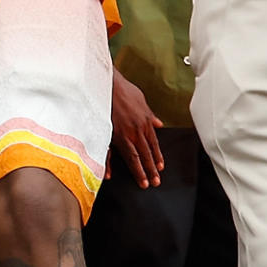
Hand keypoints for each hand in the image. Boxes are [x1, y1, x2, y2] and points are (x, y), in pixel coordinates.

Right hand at [110, 71, 164, 187]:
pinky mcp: (107, 132)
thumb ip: (150, 115)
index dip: (157, 157)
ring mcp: (120, 133)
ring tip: (143, 183)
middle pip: (145, 154)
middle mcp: (135, 130)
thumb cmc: (123, 89)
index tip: (160, 168)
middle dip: (151, 170)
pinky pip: (108, 151)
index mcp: (144, 122)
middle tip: (155, 182)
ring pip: (132, 157)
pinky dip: (108, 164)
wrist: (106, 83)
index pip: (153, 144)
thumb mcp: (142, 100)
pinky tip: (110, 175)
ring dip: (138, 171)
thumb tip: (158, 124)